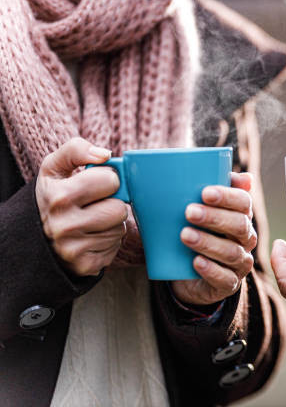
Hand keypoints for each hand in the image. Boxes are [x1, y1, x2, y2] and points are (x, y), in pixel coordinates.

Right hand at [36, 138, 127, 276]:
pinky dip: (108, 242)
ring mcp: (75, 248)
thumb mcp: (54, 168)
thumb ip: (76, 149)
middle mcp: (65, 224)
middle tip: (95, 205)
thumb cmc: (54, 197)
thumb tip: (105, 155)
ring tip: (91, 222)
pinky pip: (116, 247)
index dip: (107, 180)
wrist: (36, 238)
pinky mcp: (87, 265)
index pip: (110, 180)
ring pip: (120, 228)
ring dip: (111, 224)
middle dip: (112, 204)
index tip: (95, 185)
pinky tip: (90, 238)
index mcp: (59, 196)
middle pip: (119, 208)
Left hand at [172, 173, 256, 304]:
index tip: (204, 192)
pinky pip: (226, 278)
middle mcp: (245, 239)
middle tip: (188, 212)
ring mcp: (239, 263)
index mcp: (241, 216)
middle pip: (240, 226)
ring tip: (185, 235)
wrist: (186, 272)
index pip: (244, 202)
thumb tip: (234, 174)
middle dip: (215, 218)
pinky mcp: (228, 284)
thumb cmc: (195, 231)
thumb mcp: (198, 210)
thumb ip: (209, 190)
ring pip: (232, 252)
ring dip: (208, 242)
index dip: (227, 196)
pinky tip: (195, 262)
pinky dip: (211, 269)